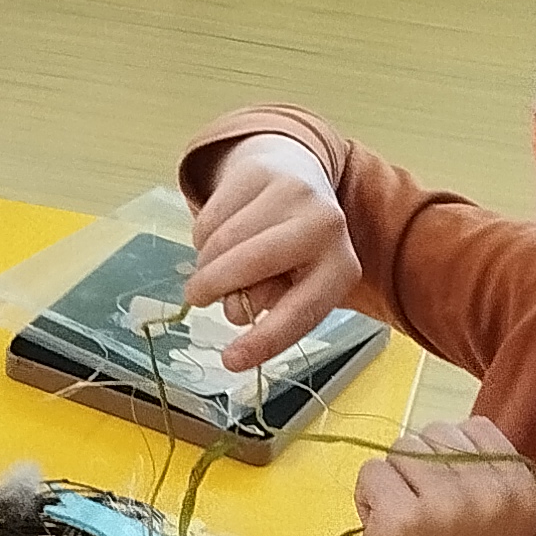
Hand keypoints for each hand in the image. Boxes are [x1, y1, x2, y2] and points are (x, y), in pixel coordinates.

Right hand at [186, 133, 362, 369]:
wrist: (292, 175)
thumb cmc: (292, 246)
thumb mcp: (291, 283)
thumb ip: (266, 302)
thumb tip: (235, 309)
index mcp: (341, 267)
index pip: (300, 312)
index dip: (264, 340)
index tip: (229, 362)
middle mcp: (326, 226)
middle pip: (252, 265)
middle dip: (214, 286)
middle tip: (195, 299)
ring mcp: (292, 194)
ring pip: (223, 241)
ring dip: (206, 263)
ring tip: (215, 265)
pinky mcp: (259, 173)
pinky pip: (210, 216)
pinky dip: (203, 235)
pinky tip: (219, 234)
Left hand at [351, 415, 535, 535]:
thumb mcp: (514, 529)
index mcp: (524, 489)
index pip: (474, 428)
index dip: (451, 460)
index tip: (453, 501)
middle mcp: (492, 492)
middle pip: (432, 435)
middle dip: (419, 470)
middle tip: (428, 520)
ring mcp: (448, 503)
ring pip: (399, 451)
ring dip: (392, 485)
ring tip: (406, 527)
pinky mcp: (405, 516)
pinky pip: (372, 473)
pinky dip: (368, 500)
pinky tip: (384, 533)